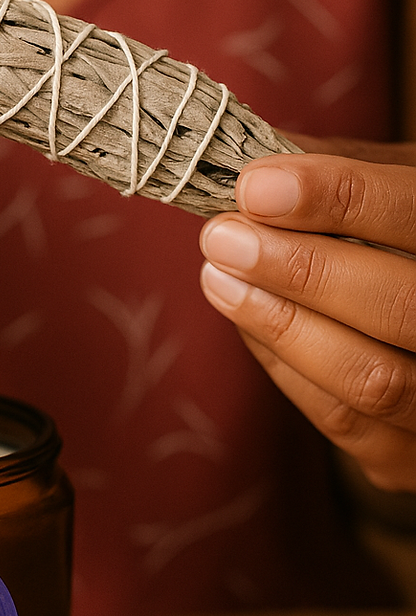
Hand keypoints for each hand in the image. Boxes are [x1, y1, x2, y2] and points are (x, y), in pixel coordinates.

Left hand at [198, 139, 415, 493]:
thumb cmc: (408, 246)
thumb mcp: (398, 189)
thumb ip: (342, 170)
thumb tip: (251, 158)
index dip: (341, 197)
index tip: (255, 185)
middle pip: (401, 306)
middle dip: (299, 269)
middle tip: (222, 237)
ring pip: (370, 376)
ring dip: (278, 322)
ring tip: (218, 274)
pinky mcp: (413, 458)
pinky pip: (342, 418)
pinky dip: (282, 363)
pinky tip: (247, 317)